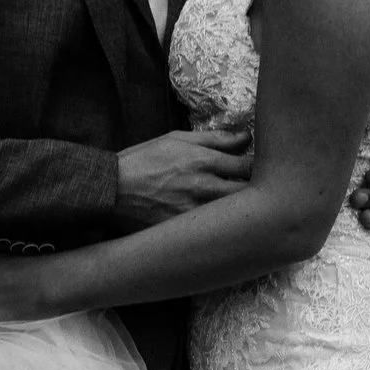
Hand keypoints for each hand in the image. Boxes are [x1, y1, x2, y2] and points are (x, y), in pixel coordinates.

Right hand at [113, 126, 252, 227]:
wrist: (111, 189)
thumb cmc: (144, 160)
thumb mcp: (177, 139)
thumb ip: (215, 139)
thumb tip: (246, 137)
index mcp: (203, 161)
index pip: (248, 165)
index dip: (258, 168)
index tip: (256, 170)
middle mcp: (203, 187)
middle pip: (249, 194)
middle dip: (257, 193)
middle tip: (256, 192)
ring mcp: (195, 213)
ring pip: (235, 216)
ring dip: (241, 212)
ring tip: (240, 210)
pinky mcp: (185, 232)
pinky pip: (213, 232)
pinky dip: (221, 228)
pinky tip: (219, 225)